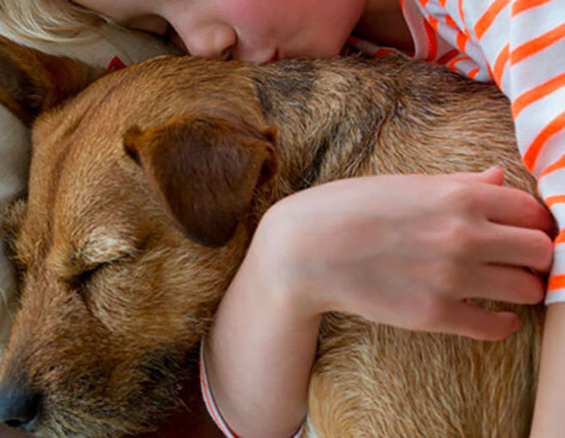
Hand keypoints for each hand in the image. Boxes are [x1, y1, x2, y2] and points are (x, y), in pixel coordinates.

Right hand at [252, 167, 553, 340]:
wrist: (305, 250)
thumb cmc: (348, 208)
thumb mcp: (404, 184)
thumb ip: (458, 183)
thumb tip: (496, 177)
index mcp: (459, 196)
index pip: (532, 211)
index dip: (534, 222)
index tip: (525, 231)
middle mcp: (465, 236)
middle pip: (540, 251)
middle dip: (537, 255)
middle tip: (521, 259)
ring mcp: (452, 278)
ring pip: (527, 290)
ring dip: (524, 288)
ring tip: (506, 286)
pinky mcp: (434, 315)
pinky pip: (496, 327)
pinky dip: (503, 322)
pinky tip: (493, 315)